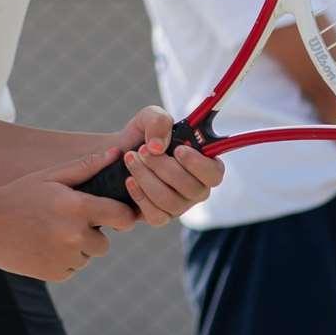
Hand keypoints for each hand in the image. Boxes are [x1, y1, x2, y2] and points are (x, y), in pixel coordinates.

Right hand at [0, 161, 133, 280]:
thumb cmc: (18, 194)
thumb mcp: (49, 176)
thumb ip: (85, 166)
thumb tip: (115, 154)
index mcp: (78, 208)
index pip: (123, 217)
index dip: (121, 216)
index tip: (113, 215)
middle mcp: (75, 235)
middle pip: (104, 243)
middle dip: (92, 234)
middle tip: (65, 222)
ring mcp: (65, 258)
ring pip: (86, 256)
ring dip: (75, 248)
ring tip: (48, 233)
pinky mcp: (56, 274)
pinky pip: (71, 268)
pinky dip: (61, 261)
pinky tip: (40, 246)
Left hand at [99, 104, 221, 221]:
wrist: (119, 154)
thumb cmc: (145, 136)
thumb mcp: (150, 117)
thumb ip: (159, 121)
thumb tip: (158, 146)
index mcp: (203, 165)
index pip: (215, 173)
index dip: (199, 164)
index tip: (178, 150)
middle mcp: (196, 189)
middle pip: (191, 188)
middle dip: (163, 167)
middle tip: (143, 150)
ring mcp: (180, 205)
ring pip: (171, 201)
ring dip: (147, 178)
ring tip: (130, 159)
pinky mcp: (160, 217)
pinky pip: (156, 216)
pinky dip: (140, 196)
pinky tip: (129, 180)